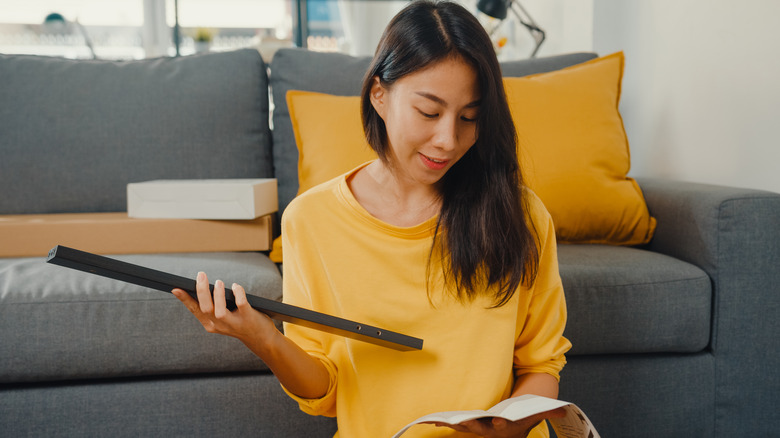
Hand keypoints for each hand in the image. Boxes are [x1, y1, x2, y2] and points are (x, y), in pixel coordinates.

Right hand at [171, 272, 277, 344]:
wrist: (261, 339)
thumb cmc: (240, 323)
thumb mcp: (222, 319)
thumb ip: (212, 307)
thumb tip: (202, 286)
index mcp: (210, 324)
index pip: (194, 310)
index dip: (184, 299)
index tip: (175, 288)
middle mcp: (219, 325)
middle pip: (205, 309)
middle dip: (201, 291)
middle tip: (200, 275)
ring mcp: (233, 323)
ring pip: (219, 311)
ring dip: (218, 295)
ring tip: (219, 282)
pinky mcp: (248, 318)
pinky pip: (240, 304)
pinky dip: (237, 293)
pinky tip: (235, 286)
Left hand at [431, 407, 565, 437]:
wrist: (511, 430)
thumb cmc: (522, 418)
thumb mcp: (535, 413)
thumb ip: (547, 410)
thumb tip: (563, 408)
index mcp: (507, 429)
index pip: (503, 427)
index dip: (500, 424)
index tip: (499, 422)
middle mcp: (491, 432)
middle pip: (480, 429)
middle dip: (470, 425)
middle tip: (461, 421)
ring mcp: (478, 430)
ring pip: (464, 428)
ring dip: (452, 424)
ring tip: (438, 420)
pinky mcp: (468, 426)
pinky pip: (455, 424)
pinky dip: (444, 422)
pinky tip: (432, 420)